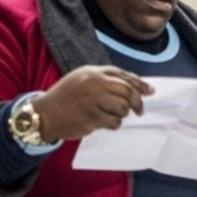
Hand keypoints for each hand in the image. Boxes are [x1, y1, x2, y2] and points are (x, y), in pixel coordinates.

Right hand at [32, 66, 153, 142]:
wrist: (45, 114)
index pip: (123, 76)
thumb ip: (106, 80)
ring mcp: (93, 100)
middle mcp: (94, 83)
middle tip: (138, 111)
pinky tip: (103, 123)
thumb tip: (136, 87)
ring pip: (122, 108)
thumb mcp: (83, 79)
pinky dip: (113, 124)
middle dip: (137, 103)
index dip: (140, 85)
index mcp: (93, 72)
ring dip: (121, 115)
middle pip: (127, 92)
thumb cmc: (67, 97)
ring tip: (110, 115)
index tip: (150, 91)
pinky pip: (114, 122)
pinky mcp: (91, 117)